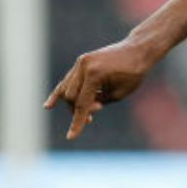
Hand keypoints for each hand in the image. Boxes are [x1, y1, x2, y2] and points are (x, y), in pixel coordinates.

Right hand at [44, 39, 158, 139]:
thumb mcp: (119, 94)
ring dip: (73, 104)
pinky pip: (69, 80)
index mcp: (94, 74)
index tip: (71, 137)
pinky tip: (48, 105)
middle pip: (71, 97)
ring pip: (67, 88)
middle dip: (79, 111)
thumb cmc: (134, 73)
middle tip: (93, 117)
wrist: (138, 50)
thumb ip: (99, 102)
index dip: (77, 122)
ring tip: (87, 115)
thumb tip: (84, 109)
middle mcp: (83, 66)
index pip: (82, 103)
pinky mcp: (82, 62)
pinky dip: (61, 92)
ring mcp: (81, 62)